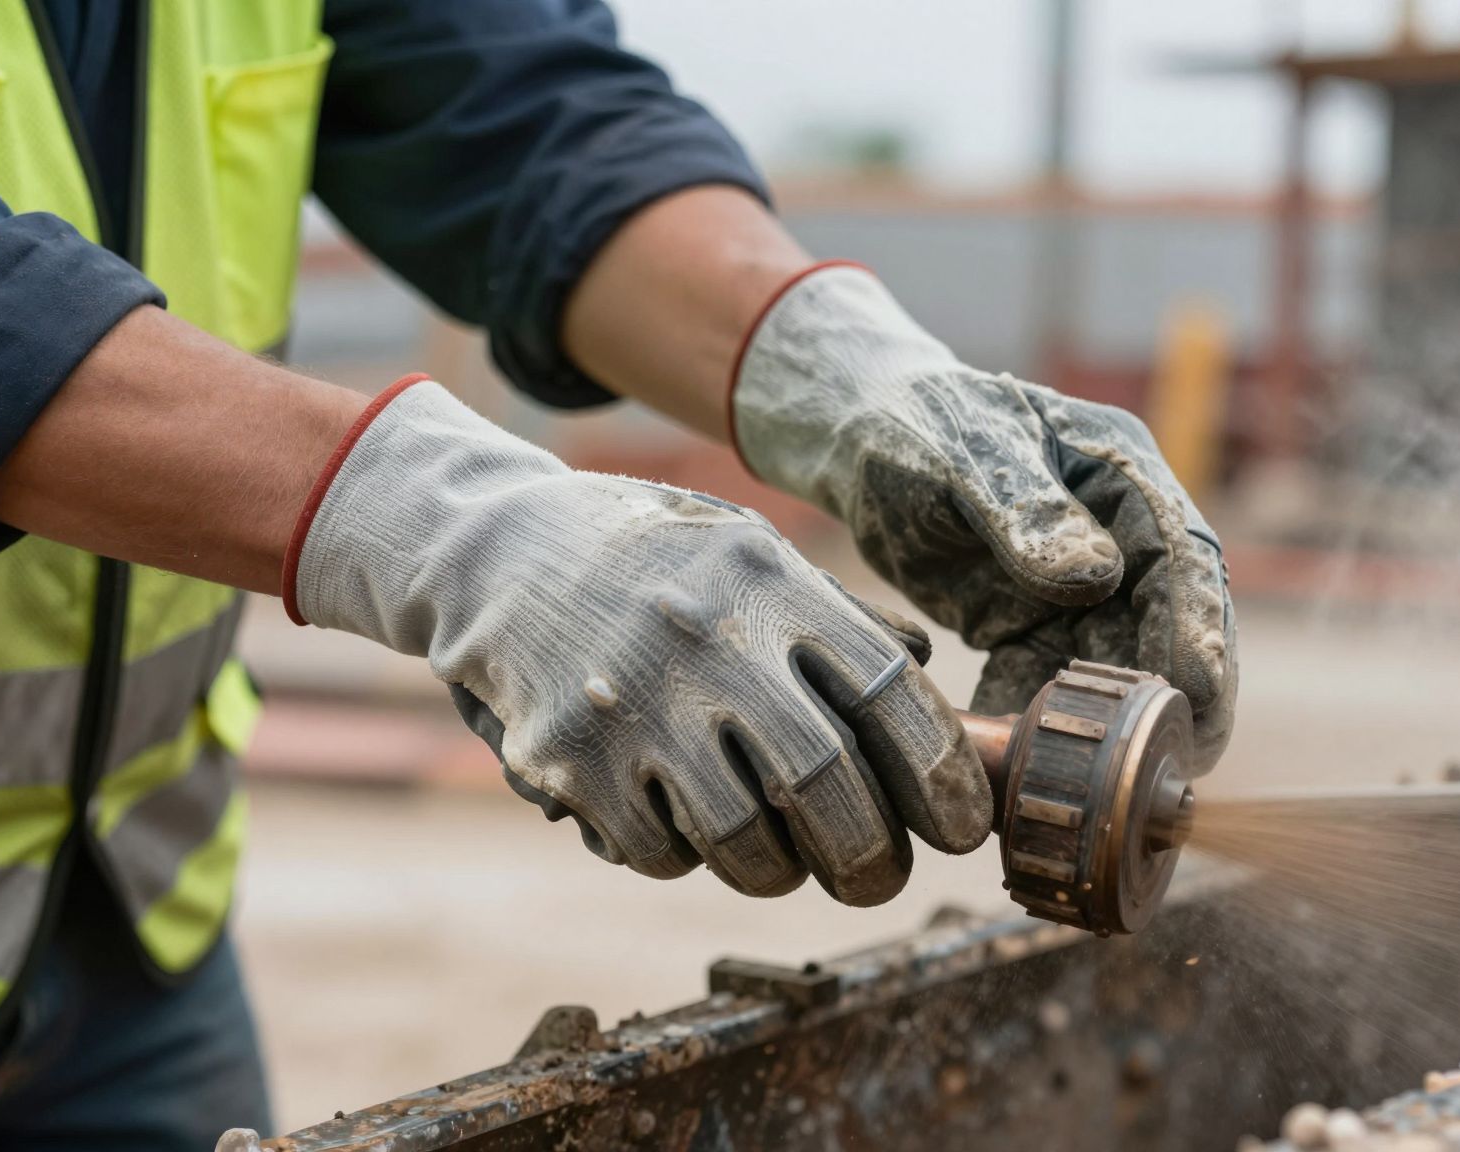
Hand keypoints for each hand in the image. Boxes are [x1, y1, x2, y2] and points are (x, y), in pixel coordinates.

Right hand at [286, 378, 992, 904]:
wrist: (497, 553)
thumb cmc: (654, 561)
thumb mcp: (750, 551)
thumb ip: (837, 616)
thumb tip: (929, 681)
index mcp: (770, 585)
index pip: (889, 695)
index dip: (942, 778)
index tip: (962, 829)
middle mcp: (709, 643)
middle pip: (827, 785)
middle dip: (871, 857)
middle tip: (880, 878)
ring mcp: (635, 705)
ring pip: (746, 842)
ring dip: (782, 872)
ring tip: (788, 859)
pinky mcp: (572, 761)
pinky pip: (663, 855)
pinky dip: (690, 858)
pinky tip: (687, 820)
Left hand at [733, 265, 1237, 770]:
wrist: (860, 437)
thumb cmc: (916, 423)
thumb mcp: (963, 453)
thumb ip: (1026, 509)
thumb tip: (1098, 575)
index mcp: (1120, 476)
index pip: (1182, 559)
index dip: (1198, 630)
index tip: (1196, 696)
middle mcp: (1118, 536)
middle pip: (1171, 626)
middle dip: (1175, 699)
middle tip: (1168, 771)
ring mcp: (1082, 587)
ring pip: (1117, 667)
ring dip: (1104, 727)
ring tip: (1079, 782)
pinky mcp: (1037, 624)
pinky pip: (1051, 685)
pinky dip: (1035, 725)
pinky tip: (1006, 764)